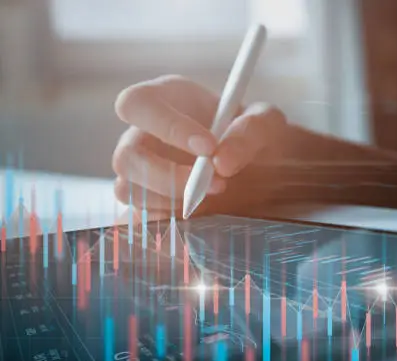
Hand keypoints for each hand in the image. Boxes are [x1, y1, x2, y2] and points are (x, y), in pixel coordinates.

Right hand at [112, 75, 287, 214]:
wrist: (261, 168)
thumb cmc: (255, 134)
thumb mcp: (267, 122)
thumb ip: (251, 130)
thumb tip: (221, 161)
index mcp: (164, 99)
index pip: (137, 104)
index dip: (165, 126)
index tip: (209, 147)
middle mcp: (143, 135)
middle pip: (125, 157)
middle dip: (168, 176)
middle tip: (216, 184)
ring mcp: (140, 172)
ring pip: (128, 190)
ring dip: (172, 201)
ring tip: (218, 194)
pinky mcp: (147, 202)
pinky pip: (140, 217)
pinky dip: (170, 221)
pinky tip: (203, 213)